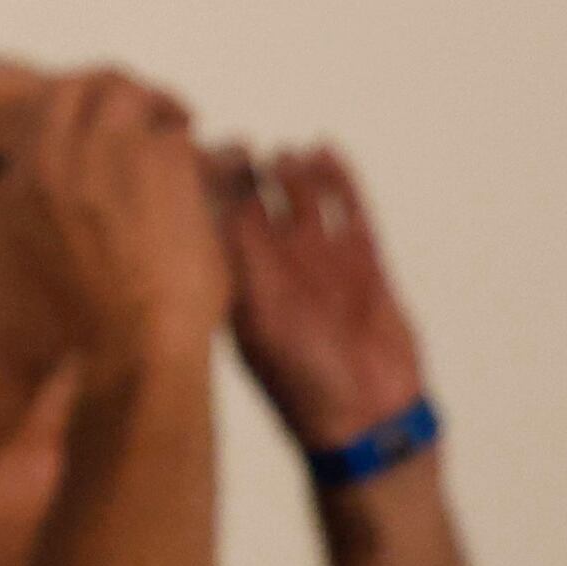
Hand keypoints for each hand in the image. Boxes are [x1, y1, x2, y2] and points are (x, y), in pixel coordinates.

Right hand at [18, 69, 228, 375]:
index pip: (48, 102)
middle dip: (126, 86)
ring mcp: (106, 150)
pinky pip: (180, 132)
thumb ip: (62, 191)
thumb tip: (89, 161)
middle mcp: (57, 154)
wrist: (137, 344)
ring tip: (188, 132)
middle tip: (162, 110)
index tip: (116, 117)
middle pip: (88, 80)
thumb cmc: (101, 313)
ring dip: (166, 109)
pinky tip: (217, 174)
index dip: (87, 99)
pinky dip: (199, 150)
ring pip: (136, 94)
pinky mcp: (159, 158)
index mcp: (25, 177)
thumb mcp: (51, 242)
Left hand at [209, 141, 430, 454]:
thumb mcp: (257, 326)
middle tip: (240, 147)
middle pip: (252, 198)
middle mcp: (274, 264)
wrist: (370, 418)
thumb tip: (205, 222)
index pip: (209, 217)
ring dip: (291, 170)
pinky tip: (326, 149)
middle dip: (244, 169)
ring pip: (300, 197)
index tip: (196, 157)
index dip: (202, 187)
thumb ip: (238, 274)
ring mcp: (319, 260)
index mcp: (237, 279)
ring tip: (285, 153)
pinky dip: (340, 180)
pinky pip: (350, 210)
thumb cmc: (303, 383)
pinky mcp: (366, 262)